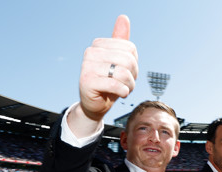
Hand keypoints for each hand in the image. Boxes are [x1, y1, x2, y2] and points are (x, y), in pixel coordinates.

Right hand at [70, 15, 138, 131]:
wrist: (95, 104)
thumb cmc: (109, 81)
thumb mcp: (118, 61)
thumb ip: (120, 40)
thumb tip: (123, 17)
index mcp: (98, 44)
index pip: (130, 48)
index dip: (135, 63)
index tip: (128, 72)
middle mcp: (90, 53)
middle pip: (128, 60)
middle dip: (133, 75)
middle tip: (128, 84)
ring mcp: (87, 67)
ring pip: (123, 73)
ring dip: (129, 85)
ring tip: (125, 89)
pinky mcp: (87, 82)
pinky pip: (115, 84)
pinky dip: (123, 91)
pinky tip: (120, 94)